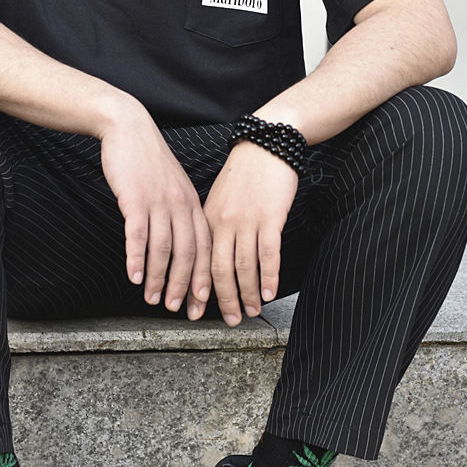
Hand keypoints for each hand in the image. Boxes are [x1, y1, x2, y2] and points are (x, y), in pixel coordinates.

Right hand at [99, 101, 211, 310]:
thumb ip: (180, 213)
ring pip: (164, 248)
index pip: (205, 247)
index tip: (201, 301)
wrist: (129, 129)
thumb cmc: (149, 162)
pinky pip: (138, 234)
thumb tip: (181, 245)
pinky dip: (137, 258)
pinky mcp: (135, 198)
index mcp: (193, 204)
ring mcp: (159, 201)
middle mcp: (181, 204)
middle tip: (179, 309)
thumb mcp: (174, 186)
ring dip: (159, 277)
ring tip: (154, 299)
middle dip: (185, 284)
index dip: (204, 276)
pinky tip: (134, 276)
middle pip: (189, 252)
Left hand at [196, 140, 298, 325]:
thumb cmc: (245, 173)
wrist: (266, 146)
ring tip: (251, 311)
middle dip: (222, 299)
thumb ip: (215, 224)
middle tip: (229, 320)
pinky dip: (268, 276)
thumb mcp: (220, 198)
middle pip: (219, 269)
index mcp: (208, 218)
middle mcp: (224, 222)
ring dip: (246, 293)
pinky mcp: (270, 217)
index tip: (196, 309)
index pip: (200, 260)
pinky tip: (269, 292)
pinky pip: (268, 253)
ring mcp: (247, 220)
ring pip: (243, 266)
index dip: (198, 289)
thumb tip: (213, 253)